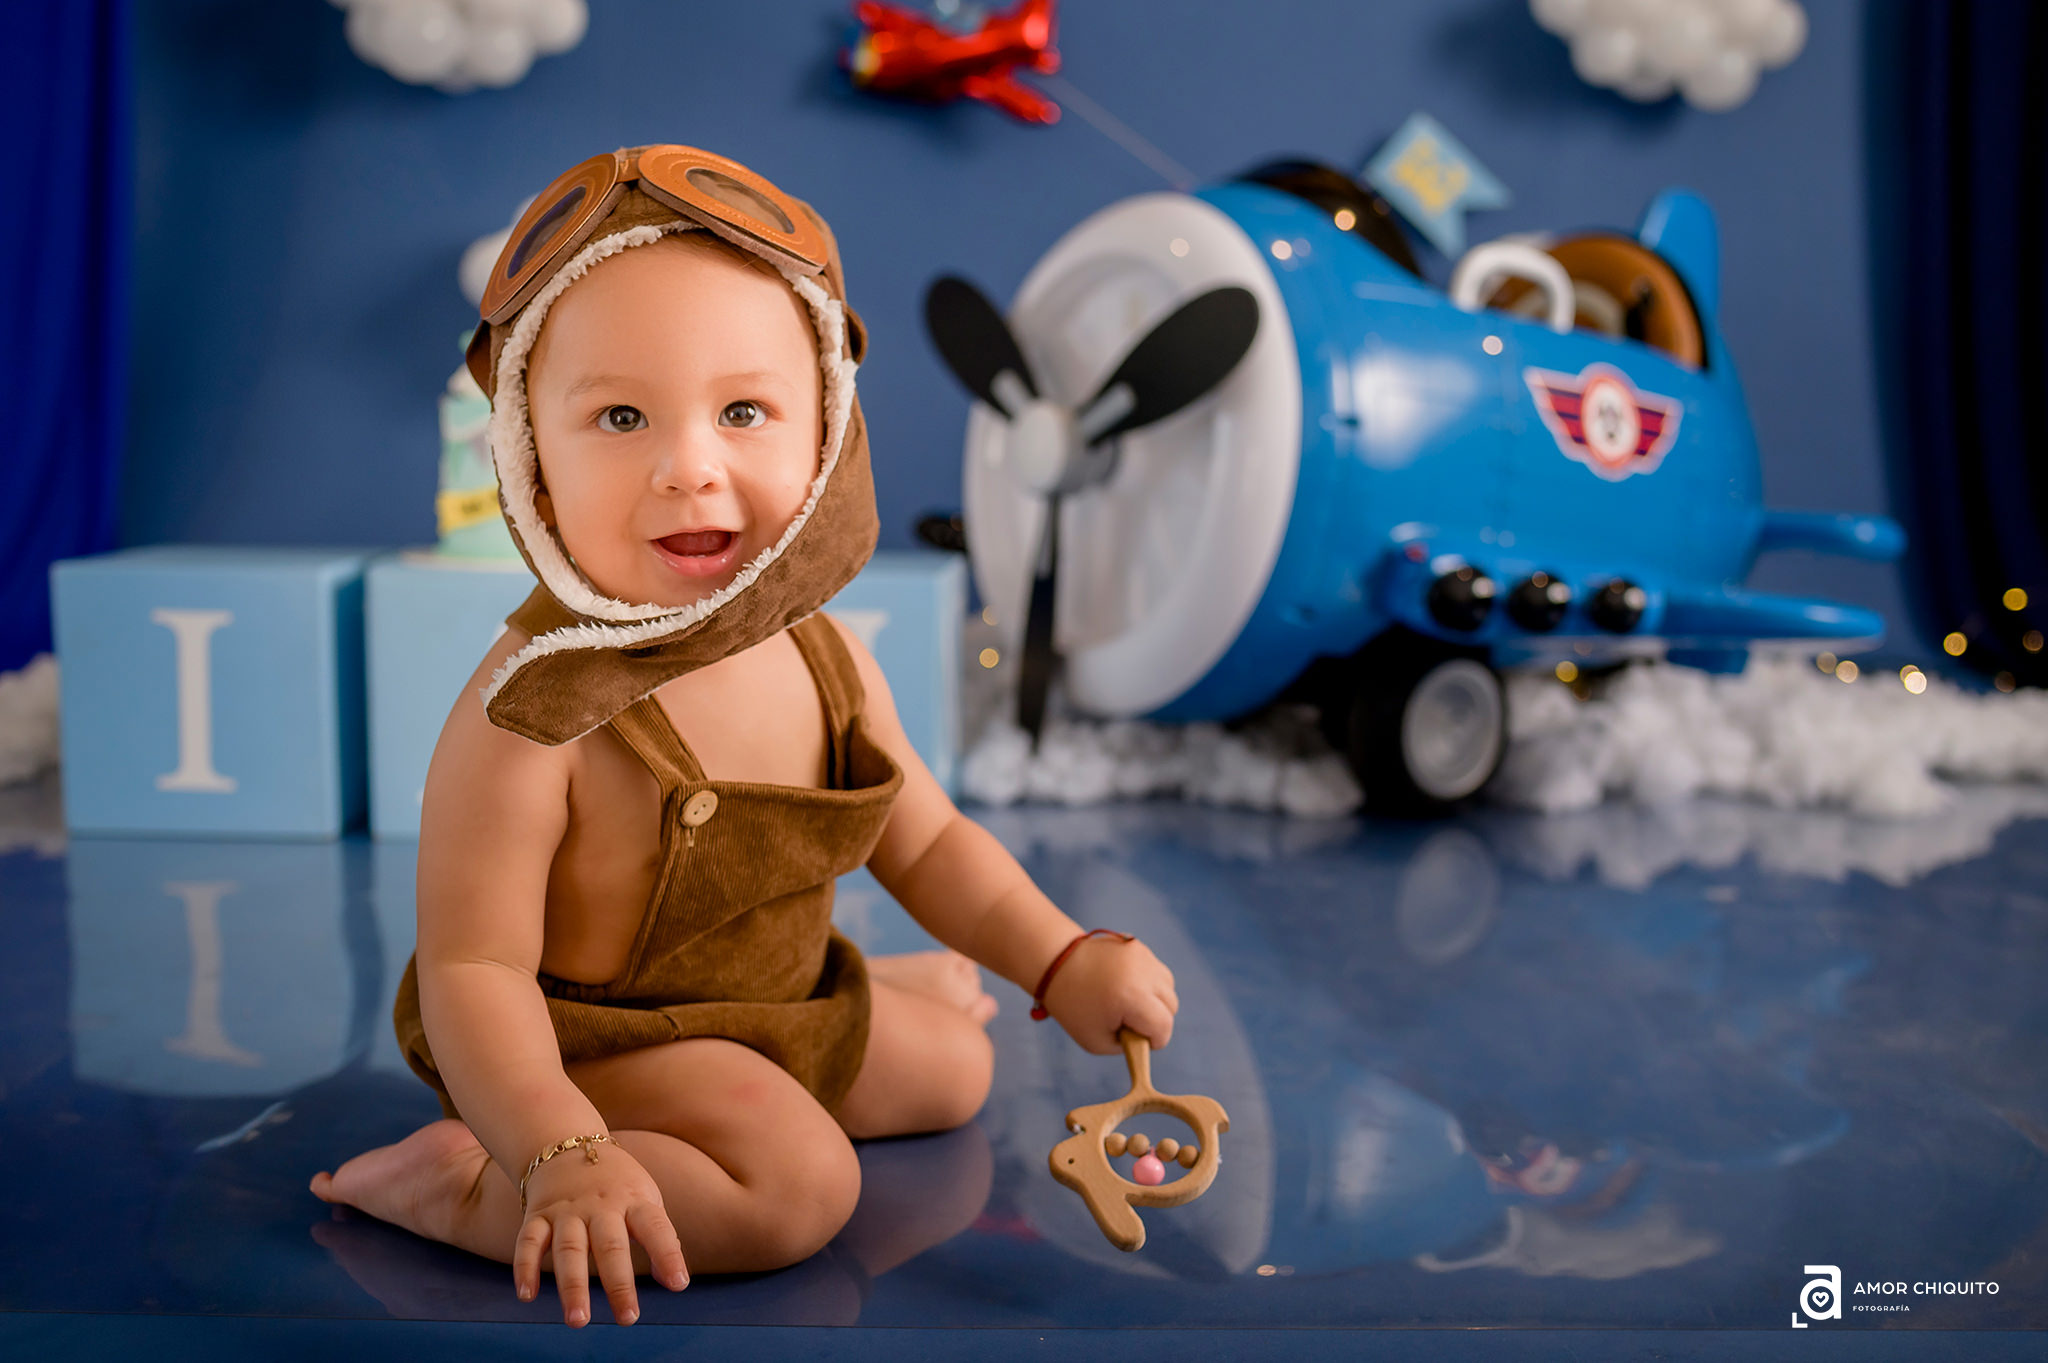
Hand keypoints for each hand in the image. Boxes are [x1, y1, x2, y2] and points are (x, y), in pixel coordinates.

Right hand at [514, 1139, 687, 1326]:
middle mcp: (601, 1206)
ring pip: (569, 1249)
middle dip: (618, 1284)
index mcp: (634, 1200)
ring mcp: (567, 1210)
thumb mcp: (645, 1199)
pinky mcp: (537, 1215)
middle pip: (610, 1245)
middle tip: (628, 1319)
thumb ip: (660, 1237)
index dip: (668, 1255)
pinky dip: (525, 1267)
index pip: (655, 1227)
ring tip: (578, 1320)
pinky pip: (528, 1242)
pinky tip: (527, 1295)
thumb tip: (674, 1280)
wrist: (567, 1146)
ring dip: (572, 1286)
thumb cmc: (617, 1184)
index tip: (679, 1284)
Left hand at [1041, 934, 1178, 1054]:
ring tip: (1129, 1003)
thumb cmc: (1073, 1006)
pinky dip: (1148, 982)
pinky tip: (1126, 986)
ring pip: (1168, 987)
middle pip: (1171, 1006)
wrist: (1056, 962)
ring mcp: (1143, 956)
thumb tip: (1148, 1038)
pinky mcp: (1139, 946)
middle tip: (1130, 1022)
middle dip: (1156, 1020)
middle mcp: (1143, 974)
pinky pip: (1156, 971)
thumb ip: (1128, 1046)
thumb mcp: (1096, 1041)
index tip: (1137, 1041)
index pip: (1163, 1026)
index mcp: (1132, 998)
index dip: (1153, 1040)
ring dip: (1156, 999)